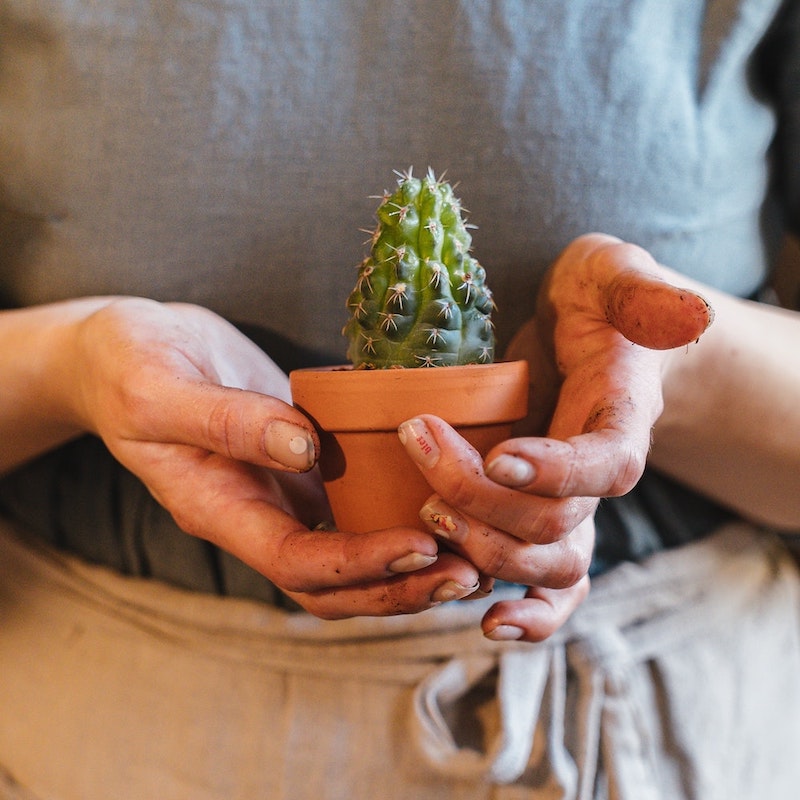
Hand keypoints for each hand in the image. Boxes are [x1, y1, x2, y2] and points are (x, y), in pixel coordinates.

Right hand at [66, 298, 479, 616]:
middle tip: (469, 572)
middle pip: (333, 584)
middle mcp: (255, 515)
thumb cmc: (130, 365)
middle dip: (400, 587)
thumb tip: (303, 446)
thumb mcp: (160, 388)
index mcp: (217, 509)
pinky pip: (353, 507)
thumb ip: (226, 420)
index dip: (359, 564)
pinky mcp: (300, 467)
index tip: (420, 547)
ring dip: (410, 565)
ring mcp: (280, 495)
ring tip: (474, 555)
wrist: (127, 352)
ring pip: (350, 556)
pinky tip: (444, 503)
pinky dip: (397, 517)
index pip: (295, 562)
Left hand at [399, 234, 713, 641]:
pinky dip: (524, 614)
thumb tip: (682, 312)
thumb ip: (640, 292)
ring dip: (481, 551)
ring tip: (426, 509)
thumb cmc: (599, 300)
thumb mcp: (613, 274)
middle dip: (480, 500)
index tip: (498, 455)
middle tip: (423, 448)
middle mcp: (600, 475)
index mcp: (624, 420)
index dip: (555, 471)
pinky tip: (486, 623)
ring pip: (545, 565)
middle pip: (555, 525)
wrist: (592, 334)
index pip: (605, 465)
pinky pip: (547, 585)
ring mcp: (572, 502)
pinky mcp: (540, 514)